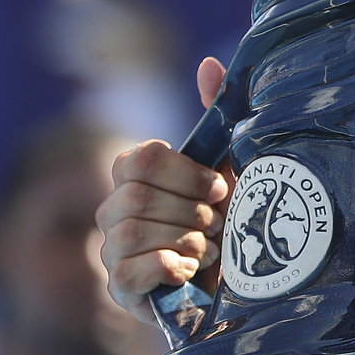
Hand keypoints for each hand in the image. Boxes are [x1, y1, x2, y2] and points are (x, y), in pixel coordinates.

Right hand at [96, 56, 232, 322]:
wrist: (243, 284)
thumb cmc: (236, 219)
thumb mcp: (235, 166)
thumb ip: (219, 116)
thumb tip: (208, 64)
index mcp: (135, 174)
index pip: (141, 159)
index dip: (187, 174)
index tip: (221, 188)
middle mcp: (113, 208)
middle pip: (138, 197)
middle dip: (192, 213)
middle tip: (220, 225)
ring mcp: (111, 250)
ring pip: (132, 233)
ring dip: (186, 242)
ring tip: (211, 250)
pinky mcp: (120, 291)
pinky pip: (127, 272)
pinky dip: (167, 268)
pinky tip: (190, 272)